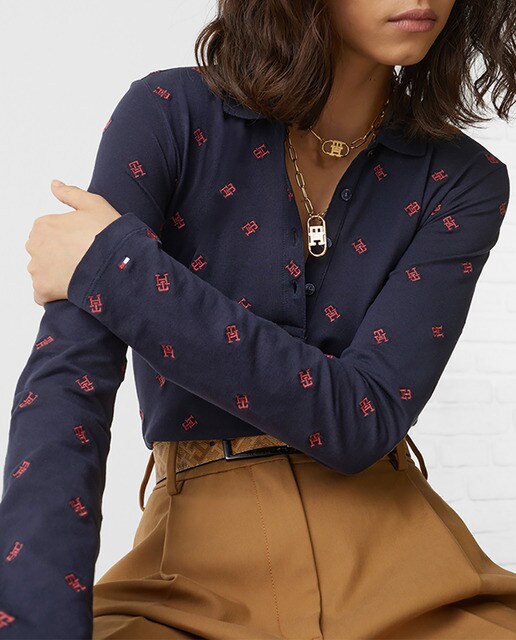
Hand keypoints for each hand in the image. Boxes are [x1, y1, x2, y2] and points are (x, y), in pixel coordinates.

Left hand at [25, 180, 121, 304]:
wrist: (117, 264)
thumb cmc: (108, 234)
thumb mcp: (94, 204)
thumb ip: (70, 193)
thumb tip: (54, 185)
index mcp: (44, 224)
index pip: (47, 232)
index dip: (66, 238)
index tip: (82, 243)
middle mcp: (35, 245)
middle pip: (41, 252)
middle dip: (56, 256)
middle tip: (82, 260)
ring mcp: (37, 269)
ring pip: (41, 273)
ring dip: (55, 275)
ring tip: (79, 275)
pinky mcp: (43, 290)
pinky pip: (42, 295)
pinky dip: (52, 294)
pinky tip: (71, 290)